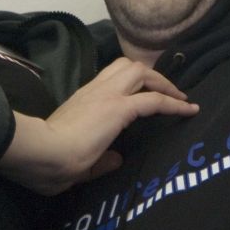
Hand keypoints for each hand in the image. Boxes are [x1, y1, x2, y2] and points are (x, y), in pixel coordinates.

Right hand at [0, 57, 198, 194]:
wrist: (41, 152)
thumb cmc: (47, 161)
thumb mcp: (75, 163)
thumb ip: (98, 160)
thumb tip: (116, 160)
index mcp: (83, 101)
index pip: (111, 79)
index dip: (134, 85)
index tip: (149, 95)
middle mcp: (95, 91)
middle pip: (128, 66)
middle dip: (152, 75)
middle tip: (169, 92)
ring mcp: (107, 96)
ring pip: (140, 71)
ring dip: (162, 82)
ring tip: (179, 98)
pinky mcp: (118, 108)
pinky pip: (153, 100)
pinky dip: (173, 103)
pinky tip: (188, 110)